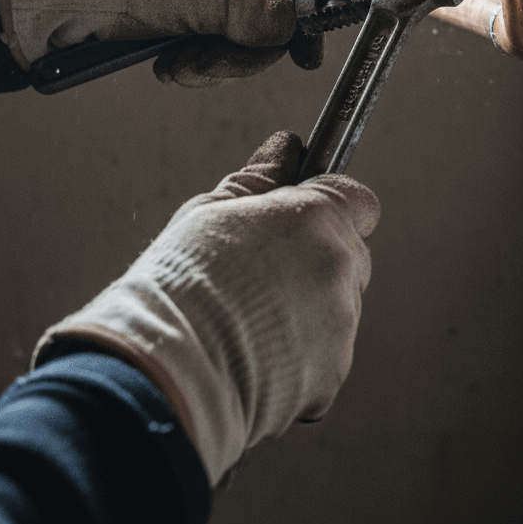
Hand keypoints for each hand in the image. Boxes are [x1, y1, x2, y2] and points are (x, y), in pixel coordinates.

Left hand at [0, 0, 322, 86]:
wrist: (63, 8)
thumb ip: (242, 7)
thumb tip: (288, 22)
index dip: (308, 6)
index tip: (304, 50)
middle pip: (277, 14)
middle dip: (245, 49)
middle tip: (208, 60)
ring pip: (251, 40)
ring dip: (218, 63)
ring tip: (180, 63)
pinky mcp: (200, 21)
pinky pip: (224, 52)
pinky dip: (200, 66)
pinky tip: (171, 63)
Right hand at [32, 131, 379, 486]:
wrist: (164, 375)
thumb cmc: (177, 287)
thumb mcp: (208, 213)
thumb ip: (258, 180)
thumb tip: (285, 147)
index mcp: (316, 218)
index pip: (358, 199)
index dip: (332, 205)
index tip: (304, 216)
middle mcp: (339, 267)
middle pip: (350, 255)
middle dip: (316, 261)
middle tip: (260, 276)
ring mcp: (341, 324)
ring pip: (337, 308)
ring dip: (306, 311)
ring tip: (246, 323)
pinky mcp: (332, 374)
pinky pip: (326, 358)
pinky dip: (299, 360)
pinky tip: (252, 359)